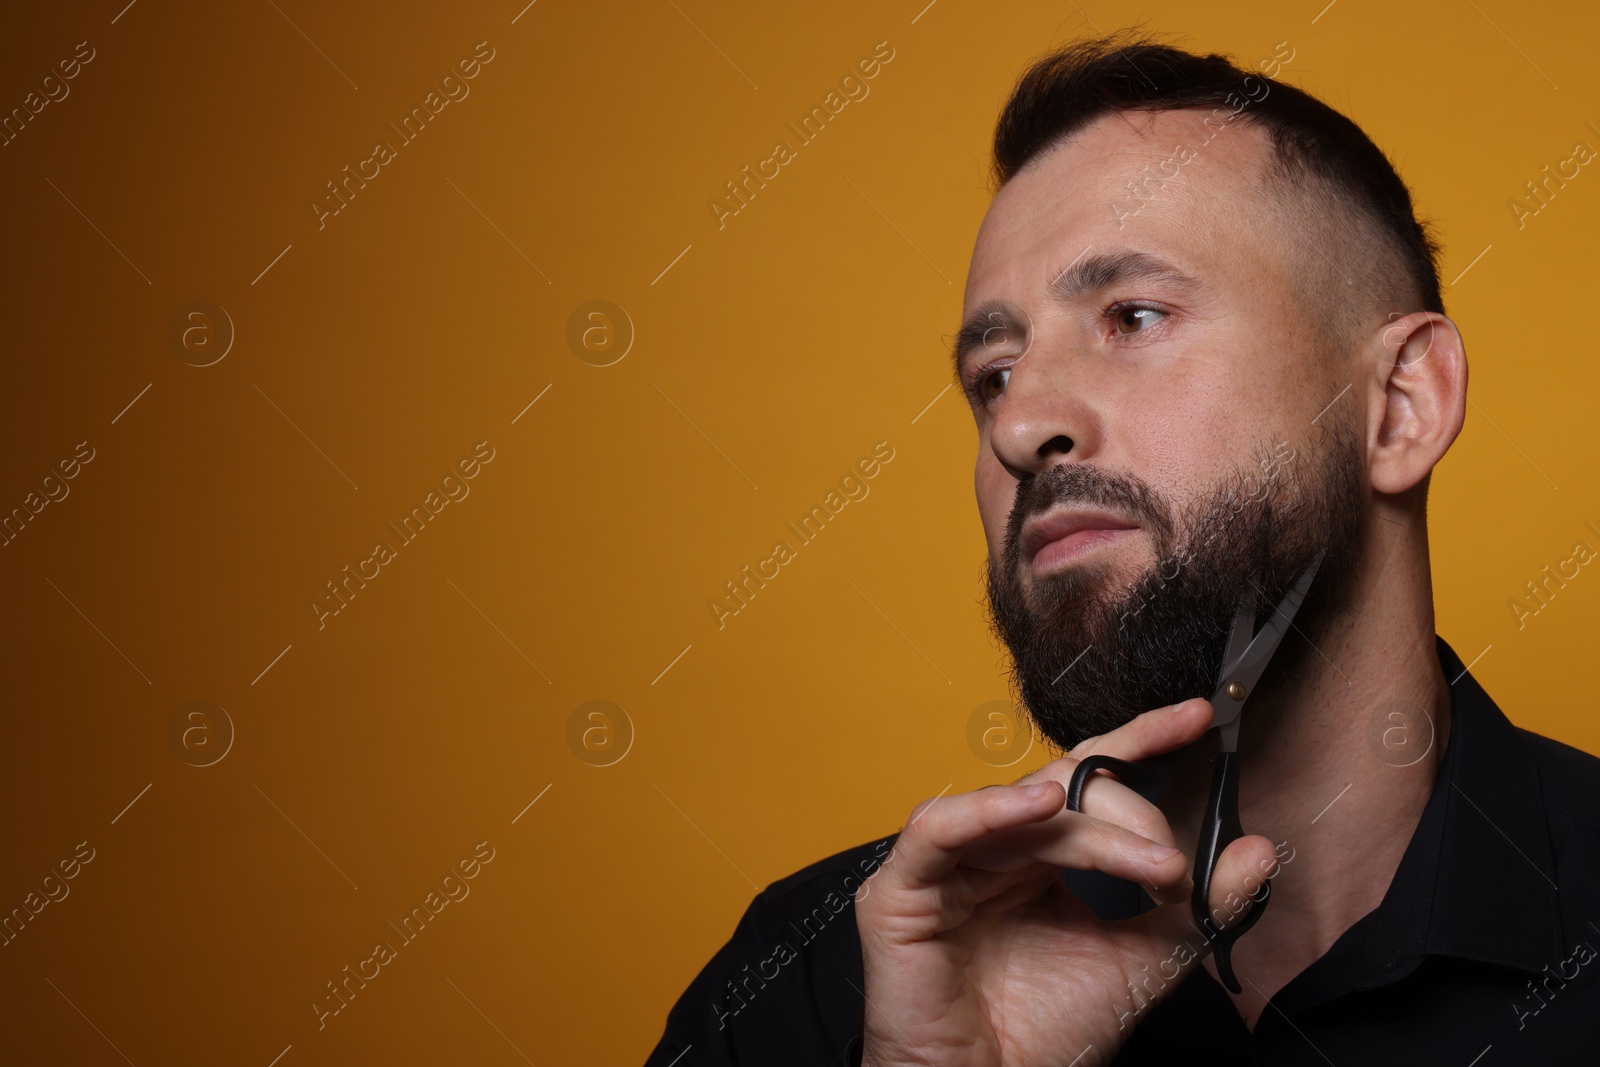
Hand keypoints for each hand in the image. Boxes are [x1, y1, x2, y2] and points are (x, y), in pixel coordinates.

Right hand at [854, 698, 1278, 1066]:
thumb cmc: (1051, 1035)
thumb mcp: (1144, 961)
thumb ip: (1197, 906)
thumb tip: (1260, 849)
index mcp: (1040, 857)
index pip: (1089, 777)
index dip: (1139, 740)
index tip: (1199, 718)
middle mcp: (992, 848)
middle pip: (1062, 787)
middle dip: (1130, 811)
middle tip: (1172, 864)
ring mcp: (945, 865)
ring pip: (1020, 810)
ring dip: (1091, 830)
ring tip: (1147, 863)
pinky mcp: (901, 891)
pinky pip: (939, 828)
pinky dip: (988, 809)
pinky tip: (1038, 807)